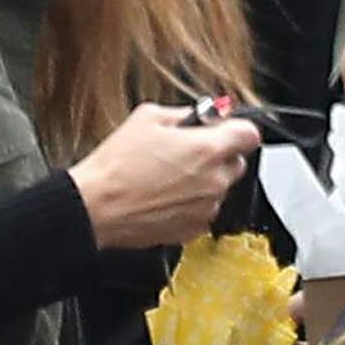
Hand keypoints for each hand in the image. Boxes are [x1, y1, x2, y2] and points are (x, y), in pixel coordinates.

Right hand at [68, 104, 260, 250]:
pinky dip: (190, 204)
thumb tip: (200, 116)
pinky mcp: (191, 230)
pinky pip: (202, 211)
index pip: (250, 134)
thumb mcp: (148, 117)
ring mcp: (205, 209)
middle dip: (217, 155)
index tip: (222, 130)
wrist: (95, 207)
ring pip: (218, 189)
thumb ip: (184, 114)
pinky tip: (162, 196)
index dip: (235, 129)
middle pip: (236, 162)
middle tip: (186, 152)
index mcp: (208, 149)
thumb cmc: (116, 166)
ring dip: (202, 181)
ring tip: (166, 177)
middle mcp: (214, 181)